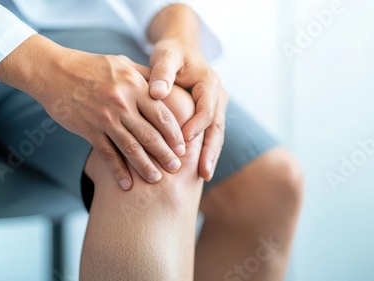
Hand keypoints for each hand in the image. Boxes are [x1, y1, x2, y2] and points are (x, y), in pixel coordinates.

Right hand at [0, 35, 185, 189]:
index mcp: (135, 87)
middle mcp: (122, 103)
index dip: (175, 134)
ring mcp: (105, 118)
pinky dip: (117, 171)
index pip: (162, 115)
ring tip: (156, 179)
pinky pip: (107, 155)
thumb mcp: (122, 63)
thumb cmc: (91, 66)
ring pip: (131, 148)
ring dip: (145, 166)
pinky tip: (126, 185)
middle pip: (150, 135)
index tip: (183, 148)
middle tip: (176, 168)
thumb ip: (146, 76)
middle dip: (165, 154)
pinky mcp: (89, 130)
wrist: (54, 72)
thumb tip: (167, 87)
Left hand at [148, 38, 228, 180]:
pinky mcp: (209, 114)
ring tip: (205, 176)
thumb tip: (156, 92)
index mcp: (210, 83)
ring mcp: (216, 107)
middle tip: (204, 173)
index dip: (197, 125)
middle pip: (217, 127)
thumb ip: (162, 73)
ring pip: (216, 134)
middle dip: (211, 150)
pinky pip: (209, 134)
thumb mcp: (166, 56)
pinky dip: (205, 151)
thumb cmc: (171, 53)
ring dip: (211, 155)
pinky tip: (198, 170)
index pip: (207, 109)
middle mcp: (217, 96)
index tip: (183, 139)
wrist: (182, 50)